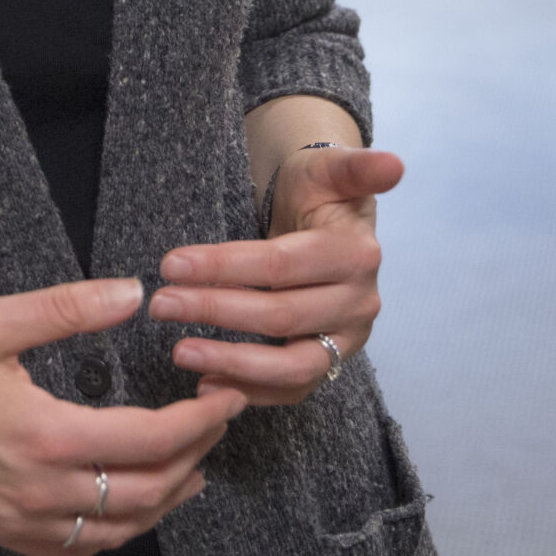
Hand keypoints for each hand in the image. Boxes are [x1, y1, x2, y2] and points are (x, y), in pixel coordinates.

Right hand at [0, 276, 246, 555]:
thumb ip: (68, 309)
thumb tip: (135, 294)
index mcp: (43, 434)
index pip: (152, 439)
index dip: (201, 419)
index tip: (226, 392)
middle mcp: (38, 490)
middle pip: (149, 490)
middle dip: (196, 453)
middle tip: (216, 418)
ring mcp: (19, 522)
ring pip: (120, 528)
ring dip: (167, 498)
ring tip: (194, 464)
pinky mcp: (2, 534)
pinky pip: (78, 548)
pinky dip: (119, 529)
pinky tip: (131, 503)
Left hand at [150, 145, 403, 405]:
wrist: (326, 221)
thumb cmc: (317, 193)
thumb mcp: (329, 169)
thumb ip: (356, 167)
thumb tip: (395, 165)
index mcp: (356, 254)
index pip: (280, 265)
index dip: (224, 266)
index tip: (170, 264)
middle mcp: (359, 303)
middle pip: (280, 315)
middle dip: (214, 310)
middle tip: (160, 304)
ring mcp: (346, 340)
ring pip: (291, 365)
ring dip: (232, 363)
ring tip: (179, 352)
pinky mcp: (331, 363)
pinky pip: (291, 390)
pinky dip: (250, 391)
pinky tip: (205, 385)